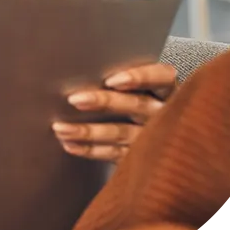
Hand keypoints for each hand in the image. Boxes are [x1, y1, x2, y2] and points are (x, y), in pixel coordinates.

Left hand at [52, 62, 177, 161]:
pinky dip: (90, 150)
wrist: (167, 145)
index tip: (112, 80)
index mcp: (168, 90)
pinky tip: (70, 145)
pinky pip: (114, 154)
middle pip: (136, 105)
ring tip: (61, 128)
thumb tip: (80, 72)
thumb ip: (121, 80)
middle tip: (75, 100)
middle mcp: (164, 113)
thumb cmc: (140, 101)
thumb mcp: (141, 88)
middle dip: (104, 102)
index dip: (139, 77)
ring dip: (88, 131)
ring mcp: (154, 138)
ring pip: (121, 132)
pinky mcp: (141, 157)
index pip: (162, 77)